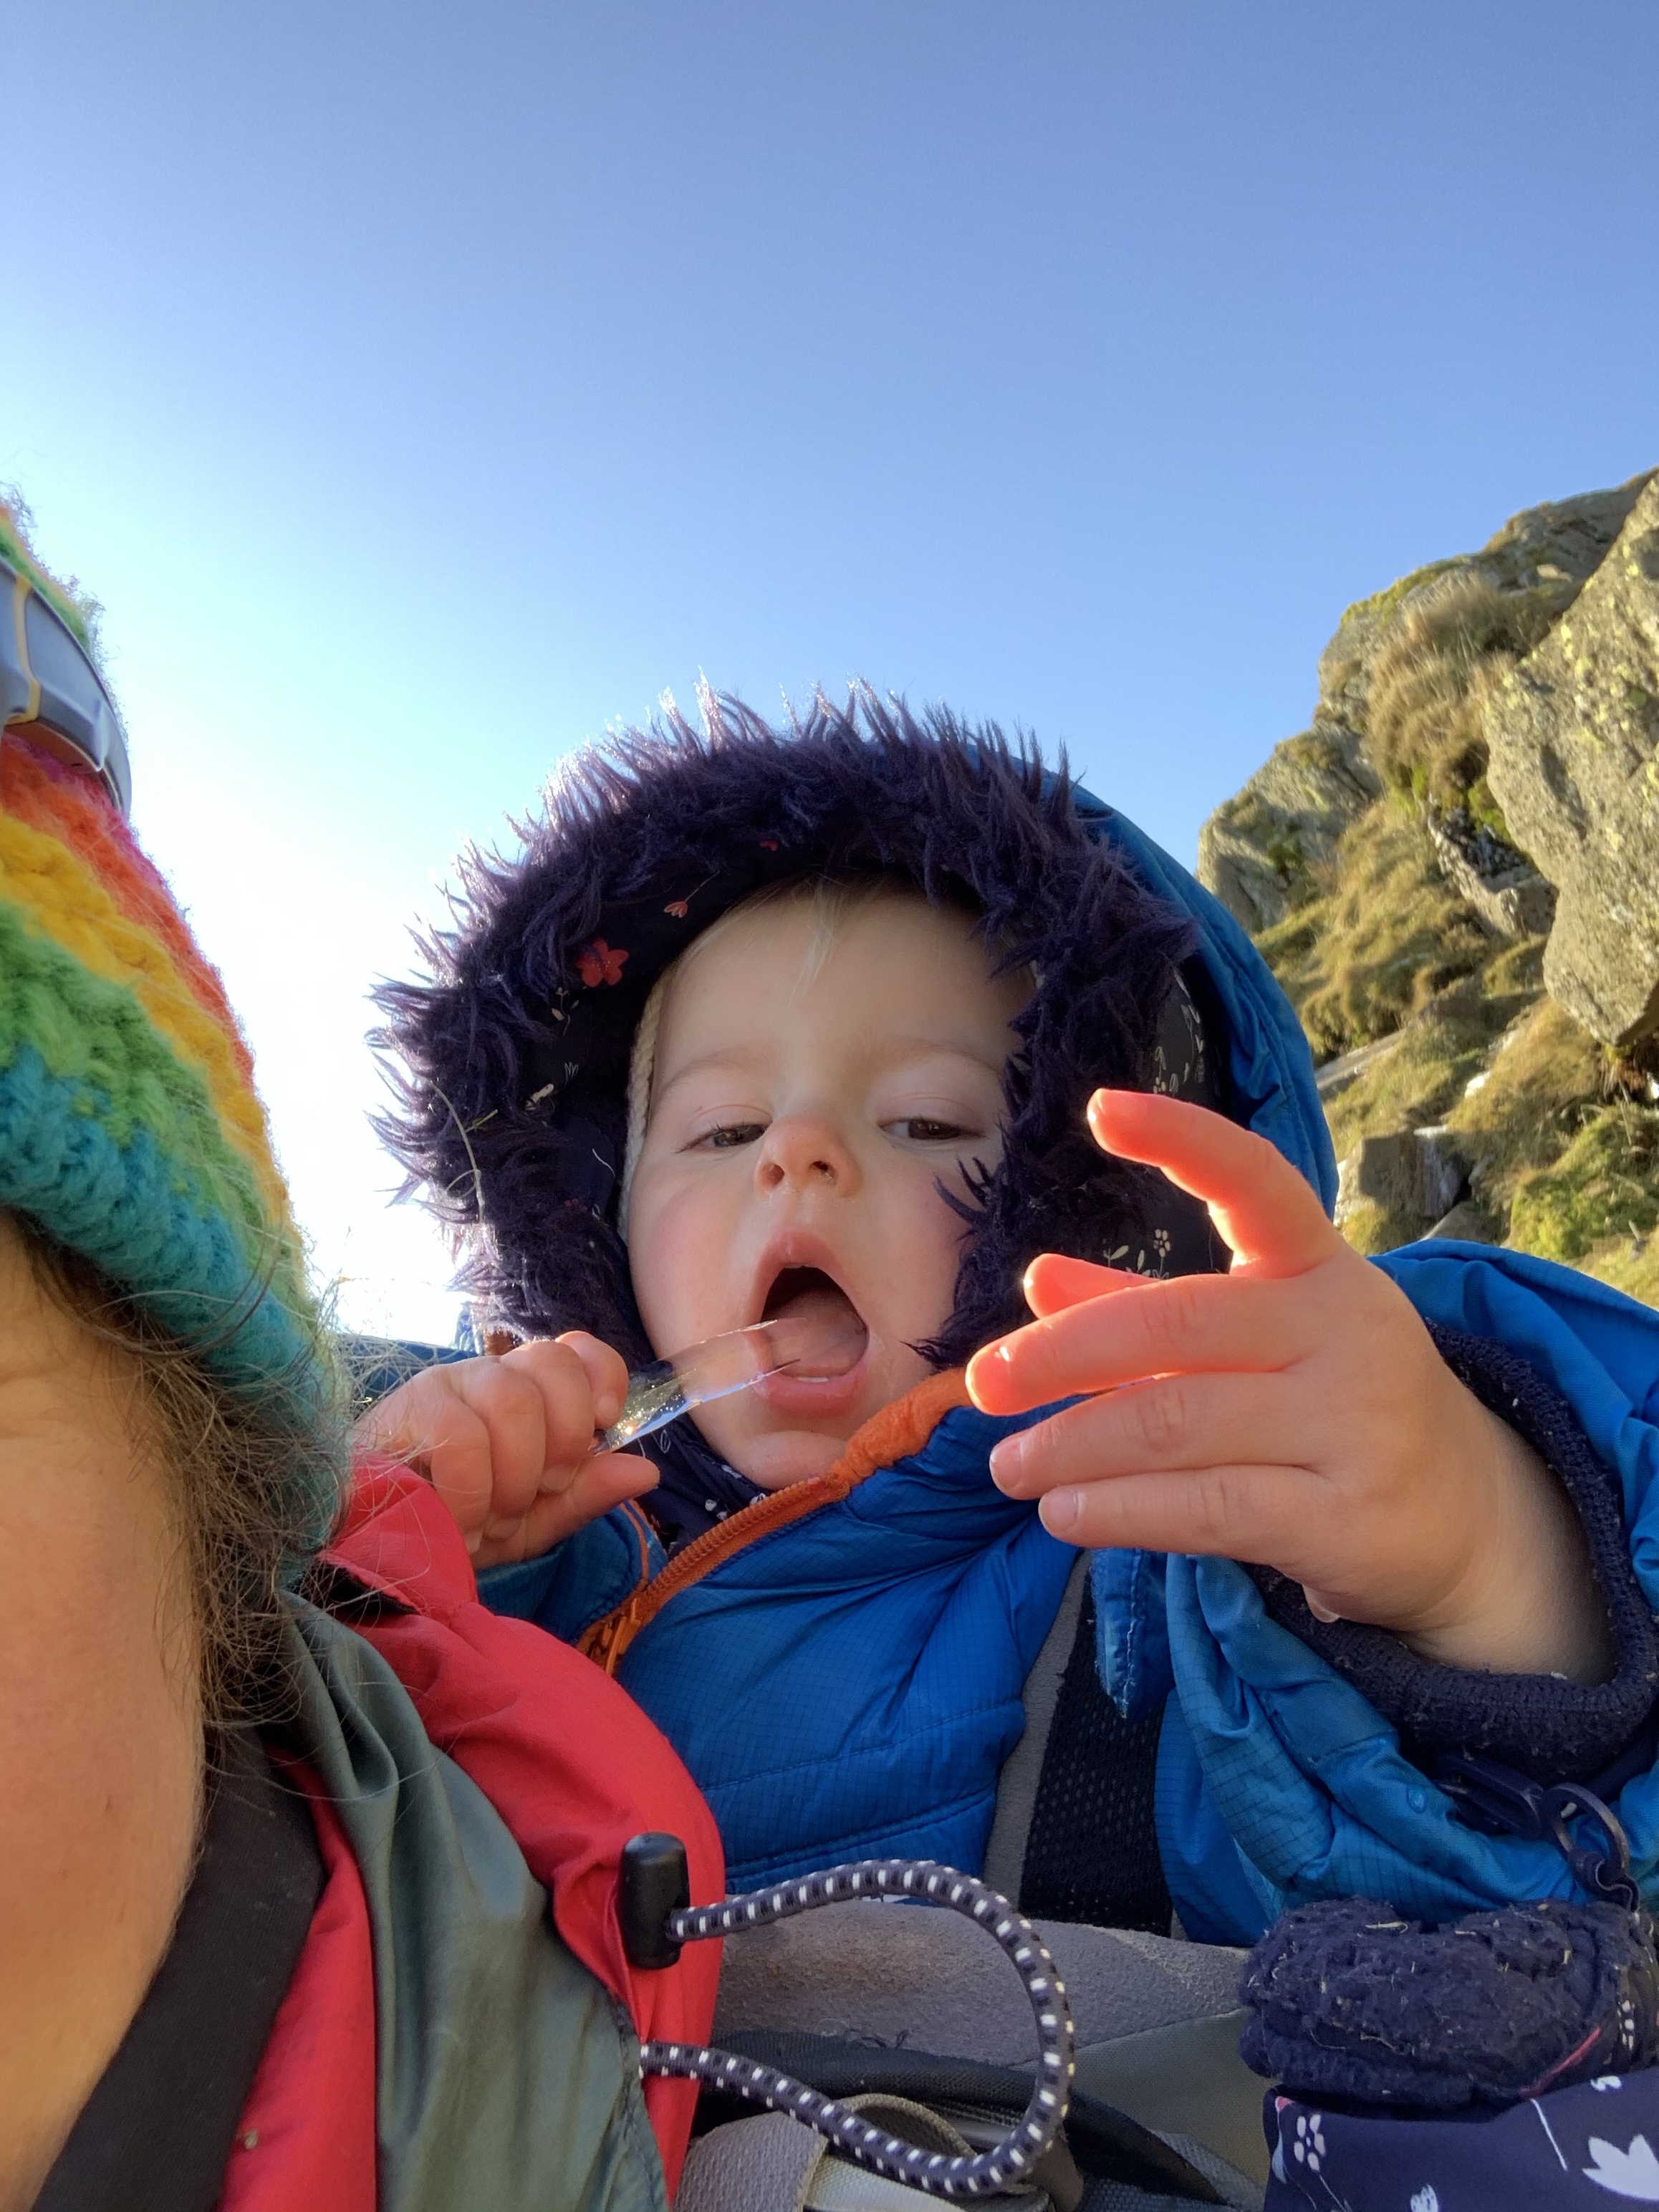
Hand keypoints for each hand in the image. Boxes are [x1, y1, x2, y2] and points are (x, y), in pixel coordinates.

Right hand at [351, 1334, 658, 1567]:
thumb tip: (646, 1470)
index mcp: (525, 1391)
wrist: (374, 1551)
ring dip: (514, 1478)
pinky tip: (460, 1522)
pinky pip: (463, 1436)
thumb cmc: (451, 1526)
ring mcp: (446, 1384)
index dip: (601, 1378)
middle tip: (536, 1494)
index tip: (603, 1425)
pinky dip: (473, 1493)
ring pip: (513, 1401)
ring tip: (491, 1518)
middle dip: (563, 1441)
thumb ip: (584, 1494)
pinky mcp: (406, 1407)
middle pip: (553, 1365)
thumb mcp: (531, 1522)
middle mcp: (488, 1375)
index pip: (577, 1349)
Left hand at [967, 1090, 1612, 1681]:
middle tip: (986, 1383)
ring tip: (1008, 1466)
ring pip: (1180, 1424)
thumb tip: (1039, 1279)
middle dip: (1065, 1352)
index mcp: (1318, 1268)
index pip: (1257, 1183)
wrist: (1467, 1520)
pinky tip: (1063, 1513)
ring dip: (1074, 1446)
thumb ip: (1147, 1311)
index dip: (1184, 1140)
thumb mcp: (1253, 1343)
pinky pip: (1210, 1510)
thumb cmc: (1331, 1406)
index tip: (1101, 1108)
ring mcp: (1353, 1426)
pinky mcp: (1345, 1520)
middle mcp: (1343, 1332)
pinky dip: (1122, 1511)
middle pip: (1180, 1324)